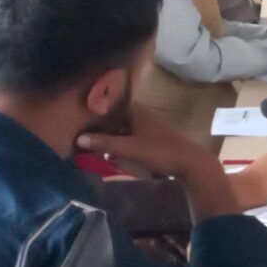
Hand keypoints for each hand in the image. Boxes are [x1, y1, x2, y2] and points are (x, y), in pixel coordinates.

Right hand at [77, 104, 213, 180]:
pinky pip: (129, 137)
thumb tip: (78, 138)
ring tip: (89, 142)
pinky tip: (109, 153)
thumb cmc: (160, 151)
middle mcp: (141, 115)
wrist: (190, 163)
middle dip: (98, 124)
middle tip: (78, 130)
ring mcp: (147, 127)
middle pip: (114, 116)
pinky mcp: (151, 139)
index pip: (110, 103)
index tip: (76, 113)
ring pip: (121, 127)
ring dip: (108, 134)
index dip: (94, 107)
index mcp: (136, 111)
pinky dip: (119, 142)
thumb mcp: (129, 148)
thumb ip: (104, 143)